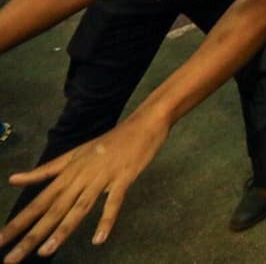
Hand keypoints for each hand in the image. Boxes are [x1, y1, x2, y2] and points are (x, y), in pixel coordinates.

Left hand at [0, 115, 169, 261]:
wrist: (141, 125)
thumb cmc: (108, 142)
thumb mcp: (74, 155)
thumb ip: (45, 170)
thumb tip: (13, 179)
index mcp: (67, 173)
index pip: (38, 202)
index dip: (18, 222)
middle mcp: (80, 178)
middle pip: (53, 210)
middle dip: (31, 235)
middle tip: (11, 259)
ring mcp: (102, 179)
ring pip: (79, 208)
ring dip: (61, 231)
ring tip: (44, 253)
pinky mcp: (123, 179)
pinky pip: (114, 202)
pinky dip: (106, 220)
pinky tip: (98, 239)